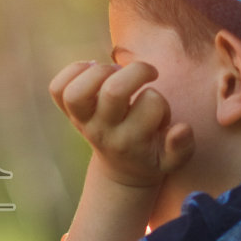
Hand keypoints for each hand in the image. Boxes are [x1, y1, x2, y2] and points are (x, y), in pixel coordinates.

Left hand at [48, 60, 193, 188]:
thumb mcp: (173, 160)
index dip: (161, 101)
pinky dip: (74, 71)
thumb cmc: (152, 156)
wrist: (122, 170)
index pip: (151, 103)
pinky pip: (58, 89)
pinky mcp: (70, 114)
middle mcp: (104, 130)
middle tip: (146, 74)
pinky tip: (94, 71)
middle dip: (136, 71)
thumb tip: (182, 128)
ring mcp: (83, 122)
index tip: (159, 111)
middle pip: (113, 91)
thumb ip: (182, 147)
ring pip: (77, 91)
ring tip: (116, 73)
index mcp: (132, 140)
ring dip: (101, 71)